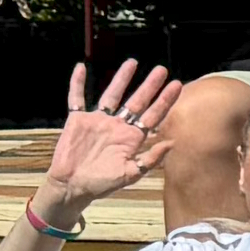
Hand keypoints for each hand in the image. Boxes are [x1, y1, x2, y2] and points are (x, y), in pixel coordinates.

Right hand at [39, 59, 183, 214]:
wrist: (72, 187)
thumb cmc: (102, 184)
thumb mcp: (130, 173)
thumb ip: (150, 158)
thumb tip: (172, 142)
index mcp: (131, 138)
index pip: (152, 115)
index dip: (164, 100)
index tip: (177, 85)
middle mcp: (117, 126)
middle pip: (136, 101)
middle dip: (149, 86)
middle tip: (161, 70)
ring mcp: (98, 121)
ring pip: (111, 95)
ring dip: (121, 79)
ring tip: (132, 62)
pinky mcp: (77, 120)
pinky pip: (76, 98)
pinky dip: (77, 84)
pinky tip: (81, 68)